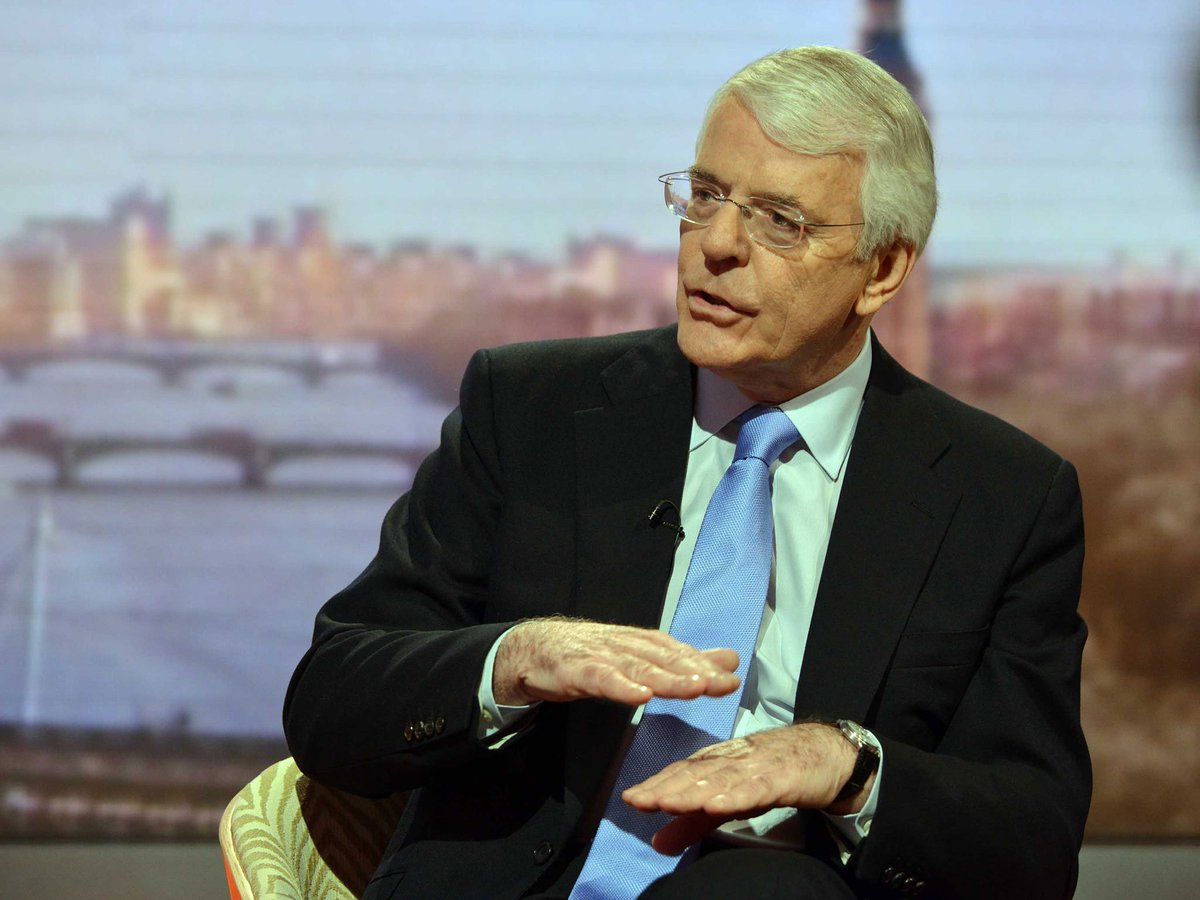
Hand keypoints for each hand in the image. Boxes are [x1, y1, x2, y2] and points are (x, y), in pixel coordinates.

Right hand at [492, 617, 739, 706]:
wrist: (534, 649)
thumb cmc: (591, 654)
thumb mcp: (640, 657)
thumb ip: (684, 661)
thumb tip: (729, 659)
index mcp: (642, 643)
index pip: (678, 652)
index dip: (704, 664)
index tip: (732, 678)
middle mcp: (626, 645)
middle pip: (664, 658)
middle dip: (695, 670)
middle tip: (723, 683)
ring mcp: (601, 656)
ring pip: (638, 667)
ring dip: (667, 677)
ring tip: (693, 688)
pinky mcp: (576, 670)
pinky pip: (601, 678)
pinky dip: (621, 686)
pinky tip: (639, 696)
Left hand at [621, 722, 866, 854]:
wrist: (827, 753)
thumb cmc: (774, 773)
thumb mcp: (730, 800)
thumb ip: (695, 822)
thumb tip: (657, 843)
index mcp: (718, 762)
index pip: (681, 773)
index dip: (655, 785)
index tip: (629, 799)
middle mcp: (733, 759)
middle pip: (694, 774)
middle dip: (664, 787)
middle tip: (638, 800)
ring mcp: (757, 765)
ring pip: (720, 778)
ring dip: (692, 790)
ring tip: (668, 803)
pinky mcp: (783, 776)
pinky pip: (757, 786)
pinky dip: (737, 794)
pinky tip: (719, 804)